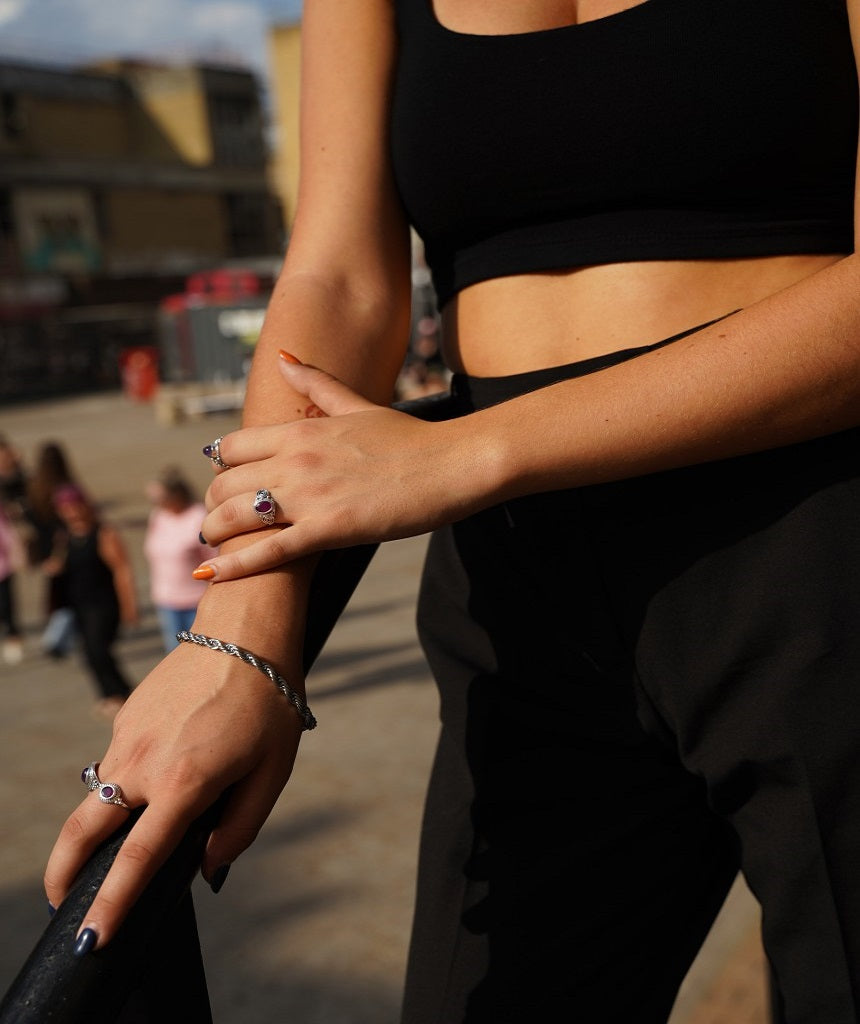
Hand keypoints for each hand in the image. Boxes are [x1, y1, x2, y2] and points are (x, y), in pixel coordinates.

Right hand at [44, 639, 303, 949]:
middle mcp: (143, 762)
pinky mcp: (126, 716)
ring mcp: (127, 736)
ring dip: (102, 824)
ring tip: (132, 831)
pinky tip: (171, 763)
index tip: (91, 937)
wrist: (244, 631)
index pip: (135, 859)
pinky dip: (129, 781)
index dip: (110, 904)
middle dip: (62, 874)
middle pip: (80, 831)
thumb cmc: (269, 701)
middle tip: (61, 902)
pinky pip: (119, 762)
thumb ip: (241, 827)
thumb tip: (209, 866)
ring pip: (100, 795)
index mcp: (183, 782)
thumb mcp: (272, 770)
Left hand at [197, 360, 477, 580]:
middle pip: (223, 484)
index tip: (223, 481)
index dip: (219, 467)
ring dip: (214, 533)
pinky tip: (210, 574)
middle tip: (216, 519)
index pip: (230, 446)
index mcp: (299, 430)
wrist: (451, 465)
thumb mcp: (357, 404)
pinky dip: (235, 565)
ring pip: (235, 517)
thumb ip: (315, 383)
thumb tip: (281, 357)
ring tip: (212, 545)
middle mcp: (295, 460)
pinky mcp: (329, 529)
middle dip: (211, 504)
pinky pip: (270, 550)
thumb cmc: (409, 437)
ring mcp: (310, 495)